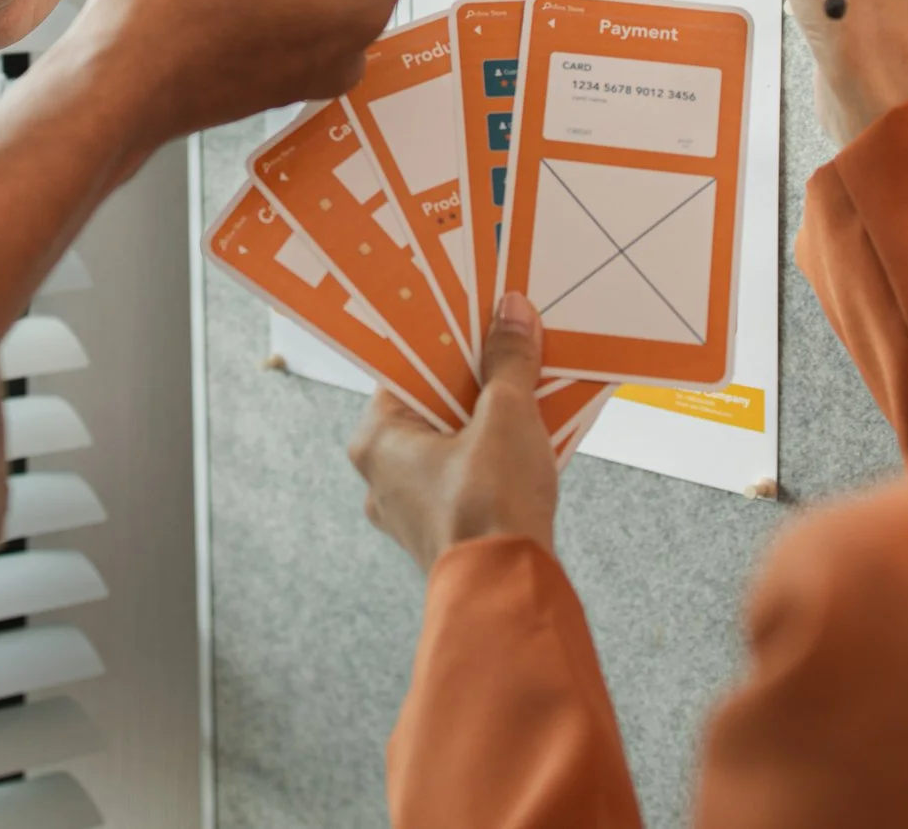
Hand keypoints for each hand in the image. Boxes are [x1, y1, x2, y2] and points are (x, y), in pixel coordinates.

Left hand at [348, 292, 558, 571]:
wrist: (510, 594)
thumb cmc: (490, 507)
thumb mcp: (506, 415)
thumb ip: (508, 361)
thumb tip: (512, 313)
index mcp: (376, 441)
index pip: (406, 370)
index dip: (446, 344)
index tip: (478, 321)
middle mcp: (383, 477)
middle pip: (431, 407)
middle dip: (475, 382)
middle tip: (510, 351)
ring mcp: (411, 509)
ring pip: (452, 444)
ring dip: (489, 421)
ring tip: (528, 393)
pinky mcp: (445, 532)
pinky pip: (468, 477)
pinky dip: (495, 458)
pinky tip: (531, 442)